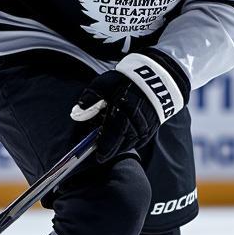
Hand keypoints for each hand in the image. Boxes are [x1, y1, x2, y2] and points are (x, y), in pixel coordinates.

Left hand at [71, 52, 187, 162]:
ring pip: (133, 141)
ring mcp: (148, 123)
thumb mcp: (106, 82)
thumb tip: (77, 112)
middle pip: (124, 140)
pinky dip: (132, 143)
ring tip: (110, 151)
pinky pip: (142, 140)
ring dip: (121, 148)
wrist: (156, 77)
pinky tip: (123, 144)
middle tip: (102, 157)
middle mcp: (138, 118)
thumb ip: (91, 96)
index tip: (98, 155)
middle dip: (112, 151)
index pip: (115, 131)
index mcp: (125, 107)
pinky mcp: (154, 125)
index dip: (106, 146)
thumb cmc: (127, 79)